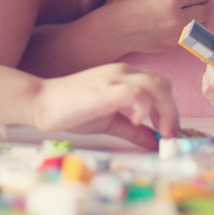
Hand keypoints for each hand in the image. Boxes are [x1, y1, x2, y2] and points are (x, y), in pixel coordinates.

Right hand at [32, 64, 179, 148]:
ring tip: (160, 131)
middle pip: (162, 84)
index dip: (170, 109)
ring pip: (154, 85)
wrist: (41, 102)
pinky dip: (143, 106)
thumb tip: (156, 142)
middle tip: (169, 135)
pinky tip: (136, 121)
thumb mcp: (111, 121)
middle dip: (171, 112)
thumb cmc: (72, 109)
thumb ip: (134, 130)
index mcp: (124, 76)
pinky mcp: (103, 90)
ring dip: (164, 110)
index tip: (170, 132)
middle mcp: (122, 72)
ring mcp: (113, 79)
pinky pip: (134, 91)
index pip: (159, 85)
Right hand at [102, 0, 210, 54]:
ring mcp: (177, 34)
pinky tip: (179, 26)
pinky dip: (190, 31)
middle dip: (204, 5)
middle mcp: (177, 17)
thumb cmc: (133, 6)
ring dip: (199, 20)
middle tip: (197, 3)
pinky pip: (191, 37)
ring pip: (202, 26)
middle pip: (206, 11)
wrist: (118, 29)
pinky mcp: (174, 46)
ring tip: (190, 15)